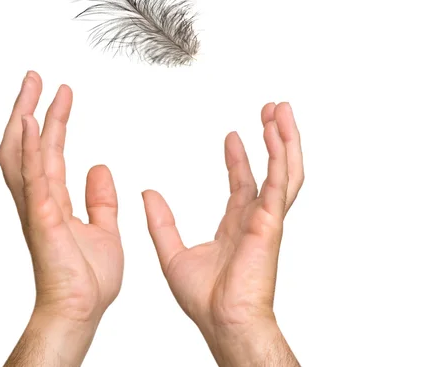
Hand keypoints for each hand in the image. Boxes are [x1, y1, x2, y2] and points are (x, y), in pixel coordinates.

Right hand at [0, 71, 123, 365]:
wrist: (81, 308)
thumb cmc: (87, 279)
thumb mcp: (104, 228)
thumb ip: (100, 199)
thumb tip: (100, 169)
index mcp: (54, 200)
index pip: (49, 151)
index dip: (52, 121)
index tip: (61, 94)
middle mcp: (39, 199)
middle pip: (26, 144)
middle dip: (28, 108)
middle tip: (35, 78)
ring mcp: (38, 207)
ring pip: (22, 154)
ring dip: (25, 118)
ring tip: (32, 88)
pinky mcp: (43, 218)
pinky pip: (33, 177)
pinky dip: (29, 149)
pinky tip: (30, 124)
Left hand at [142, 102, 302, 365]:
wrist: (222, 321)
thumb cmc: (205, 300)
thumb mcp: (172, 253)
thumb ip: (161, 222)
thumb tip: (147, 195)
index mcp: (237, 225)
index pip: (242, 183)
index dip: (238, 158)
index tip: (232, 136)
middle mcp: (256, 218)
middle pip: (271, 169)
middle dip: (272, 138)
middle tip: (271, 111)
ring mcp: (267, 218)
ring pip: (284, 170)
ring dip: (284, 139)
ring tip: (280, 111)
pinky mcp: (271, 221)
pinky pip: (280, 182)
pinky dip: (281, 156)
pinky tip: (278, 133)